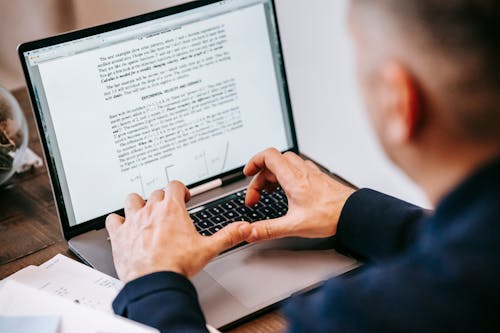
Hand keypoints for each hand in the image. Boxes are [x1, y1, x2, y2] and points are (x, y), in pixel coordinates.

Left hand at [106, 181, 251, 281]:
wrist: (155, 281)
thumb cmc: (177, 265)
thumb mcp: (208, 249)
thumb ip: (228, 236)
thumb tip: (244, 228)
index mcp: (172, 209)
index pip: (175, 185)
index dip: (180, 189)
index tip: (183, 197)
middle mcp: (152, 210)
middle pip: (156, 192)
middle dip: (163, 199)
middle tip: (167, 210)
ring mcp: (134, 220)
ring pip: (132, 199)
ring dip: (138, 203)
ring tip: (143, 211)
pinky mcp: (120, 234)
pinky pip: (113, 219)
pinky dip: (117, 221)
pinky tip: (122, 226)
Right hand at [244, 148, 355, 241]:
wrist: (354, 213)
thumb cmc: (331, 215)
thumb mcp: (294, 226)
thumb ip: (269, 229)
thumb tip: (250, 232)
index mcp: (292, 178)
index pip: (268, 156)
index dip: (253, 162)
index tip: (247, 174)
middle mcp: (302, 171)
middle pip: (274, 161)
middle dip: (261, 176)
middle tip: (257, 196)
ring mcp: (311, 173)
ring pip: (286, 163)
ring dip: (273, 174)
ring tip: (269, 192)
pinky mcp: (318, 178)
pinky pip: (298, 168)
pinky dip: (287, 176)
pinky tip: (289, 191)